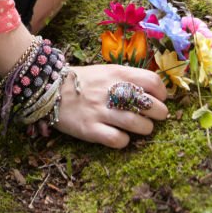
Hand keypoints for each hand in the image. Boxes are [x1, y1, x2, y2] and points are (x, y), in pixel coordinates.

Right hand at [54, 64, 168, 147]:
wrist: (50, 88)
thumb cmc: (84, 81)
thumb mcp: (106, 71)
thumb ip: (128, 78)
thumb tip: (153, 91)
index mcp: (117, 73)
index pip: (152, 82)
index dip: (161, 93)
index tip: (159, 99)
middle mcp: (111, 90)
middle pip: (150, 106)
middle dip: (158, 114)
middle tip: (154, 116)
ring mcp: (100, 111)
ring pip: (138, 125)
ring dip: (145, 129)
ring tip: (141, 127)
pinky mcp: (90, 129)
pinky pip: (118, 140)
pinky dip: (124, 141)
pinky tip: (120, 136)